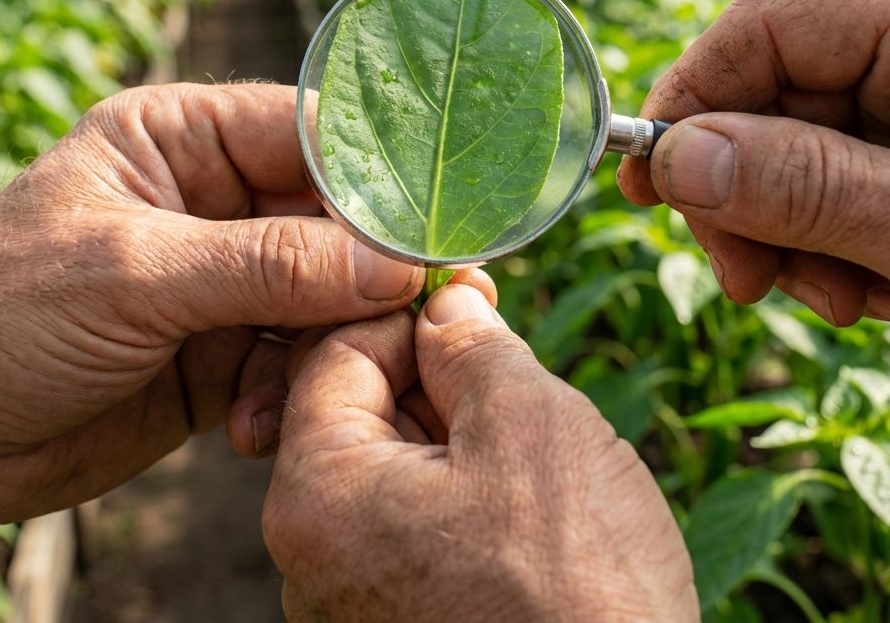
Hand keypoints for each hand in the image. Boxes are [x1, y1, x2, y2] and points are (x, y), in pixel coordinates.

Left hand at [0, 83, 426, 538]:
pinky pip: (296, 357)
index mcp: (183, 137)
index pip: (308, 133)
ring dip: (334, 342)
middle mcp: (215, 198)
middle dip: (371, 268)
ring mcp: (226, 276)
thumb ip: (267, 267)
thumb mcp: (134, 274)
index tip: (436, 222)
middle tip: (428, 308)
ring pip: (326, 293)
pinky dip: (293, 390)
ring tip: (326, 383)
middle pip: (332, 218)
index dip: (376, 174)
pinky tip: (255, 427)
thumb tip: (392, 265)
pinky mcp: (227, 347)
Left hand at [264, 285, 697, 622]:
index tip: (465, 298)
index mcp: (318, 497)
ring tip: (528, 425)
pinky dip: (460, 484)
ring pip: (394, 464)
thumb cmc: (578, 583)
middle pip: (360, 411)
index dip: (405, 313)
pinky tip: (524, 486)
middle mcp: (311, 559)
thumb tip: (444, 306)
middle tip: (503, 345)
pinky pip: (415, 521)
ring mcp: (354, 599)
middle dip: (433, 369)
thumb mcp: (528, 420)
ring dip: (455, 426)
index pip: (334, 355)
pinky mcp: (400, 622)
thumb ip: (471, 345)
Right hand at [619, 0, 889, 326]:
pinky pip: (840, 193)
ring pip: (798, 159)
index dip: (690, 100)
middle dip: (750, 203)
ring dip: (795, 242)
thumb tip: (673, 160)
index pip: (765, 26)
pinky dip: (838, 252)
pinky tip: (881, 295)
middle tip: (746, 279)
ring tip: (842, 302)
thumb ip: (802, 185)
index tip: (649, 181)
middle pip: (773, 102)